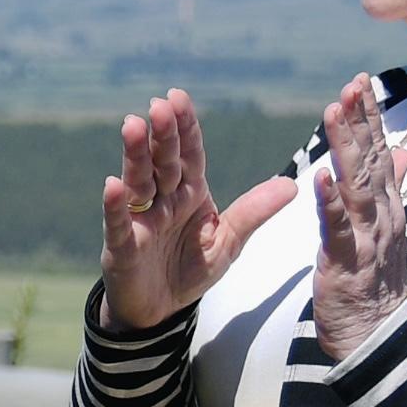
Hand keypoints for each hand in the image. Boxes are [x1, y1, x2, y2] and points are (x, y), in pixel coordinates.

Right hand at [100, 89, 295, 332]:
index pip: (189, 155)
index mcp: (190, 194)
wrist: (160, 309)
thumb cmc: (190, 270)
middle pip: (163, 161)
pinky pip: (118, 223)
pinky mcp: (122, 246)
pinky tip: (113, 185)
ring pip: (138, 181)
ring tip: (132, 125)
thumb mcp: (229, 241)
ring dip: (135, 154)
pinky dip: (115, 205)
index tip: (178, 97)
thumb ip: (254, 212)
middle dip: (162, 133)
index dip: (185, 128)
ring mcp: (140, 220)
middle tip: (159, 104)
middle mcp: (162, 200)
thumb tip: (293, 184)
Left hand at [308, 74, 406, 363]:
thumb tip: (398, 150)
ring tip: (334, 112)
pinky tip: (321, 176)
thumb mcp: (384, 228)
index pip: (378, 152)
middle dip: (362, 120)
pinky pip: (339, 227)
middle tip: (352, 84)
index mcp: (386, 206)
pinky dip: (331, 201)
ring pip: (357, 185)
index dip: (370, 117)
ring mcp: (368, 237)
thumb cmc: (376, 280)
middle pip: (371, 160)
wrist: (376, 335)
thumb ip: (388, 187)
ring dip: (346, 147)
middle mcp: (382, 215)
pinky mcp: (348, 262)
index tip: (360, 81)